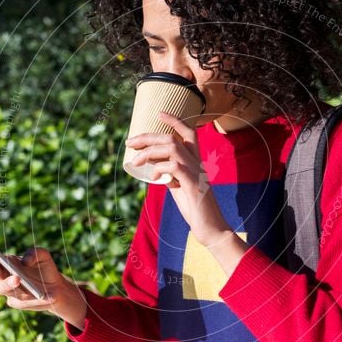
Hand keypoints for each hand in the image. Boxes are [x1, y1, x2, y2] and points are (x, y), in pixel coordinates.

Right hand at [0, 244, 86, 329]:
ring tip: (17, 278)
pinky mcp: (19, 303)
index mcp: (6, 264)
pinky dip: (33, 299)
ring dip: (7, 283)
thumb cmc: (45, 269)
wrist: (57, 288)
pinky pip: (22, 302)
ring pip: (1, 289)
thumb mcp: (44, 256)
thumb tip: (25, 261)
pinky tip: (45, 296)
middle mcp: (4, 278)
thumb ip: (35, 253)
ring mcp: (10, 292)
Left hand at [125, 111, 229, 247]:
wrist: (211, 228)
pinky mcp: (193, 184)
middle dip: (148, 136)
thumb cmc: (195, 209)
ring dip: (149, 152)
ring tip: (135, 161)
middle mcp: (197, 163)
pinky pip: (174, 167)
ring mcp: (196, 172)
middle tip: (130, 141)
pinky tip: (153, 178)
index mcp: (195, 162)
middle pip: (172, 138)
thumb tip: (155, 170)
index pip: (188, 133)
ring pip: (172, 148)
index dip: (175, 121)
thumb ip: (170, 176)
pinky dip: (160, 169)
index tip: (159, 113)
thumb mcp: (180, 188)